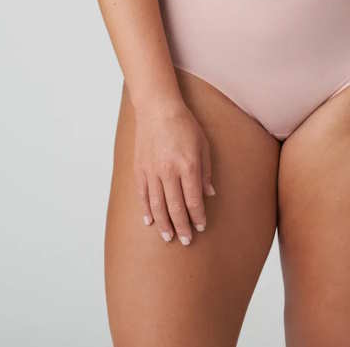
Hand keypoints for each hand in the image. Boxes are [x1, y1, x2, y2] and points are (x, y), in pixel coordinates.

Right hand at [133, 98, 215, 246]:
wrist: (157, 108)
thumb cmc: (184, 124)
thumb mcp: (203, 144)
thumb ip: (206, 171)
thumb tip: (209, 194)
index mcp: (188, 165)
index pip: (194, 200)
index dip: (198, 216)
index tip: (201, 226)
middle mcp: (169, 171)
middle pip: (176, 207)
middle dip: (182, 226)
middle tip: (186, 241)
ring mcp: (152, 171)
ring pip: (157, 205)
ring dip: (164, 224)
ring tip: (169, 237)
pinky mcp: (140, 169)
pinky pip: (143, 195)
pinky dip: (146, 210)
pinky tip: (149, 221)